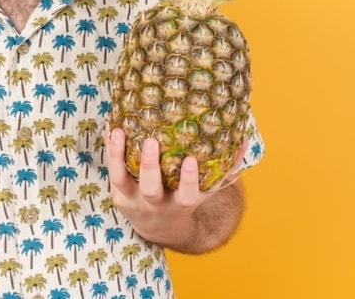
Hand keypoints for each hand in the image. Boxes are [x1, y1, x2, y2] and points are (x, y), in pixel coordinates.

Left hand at [105, 127, 246, 248]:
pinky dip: (110, 149)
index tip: (192, 160)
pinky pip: (111, 170)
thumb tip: (244, 140)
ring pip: (123, 180)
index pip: (188, 196)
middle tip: (151, 141)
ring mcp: (134, 200)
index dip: (189, 180)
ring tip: (120, 131)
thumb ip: (226, 168)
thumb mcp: (207, 190)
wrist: (159, 227)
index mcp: (182, 205)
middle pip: (151, 189)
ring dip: (119, 155)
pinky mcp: (118, 193)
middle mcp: (156, 205)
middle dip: (150, 166)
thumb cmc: (186, 198)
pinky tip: (111, 127)